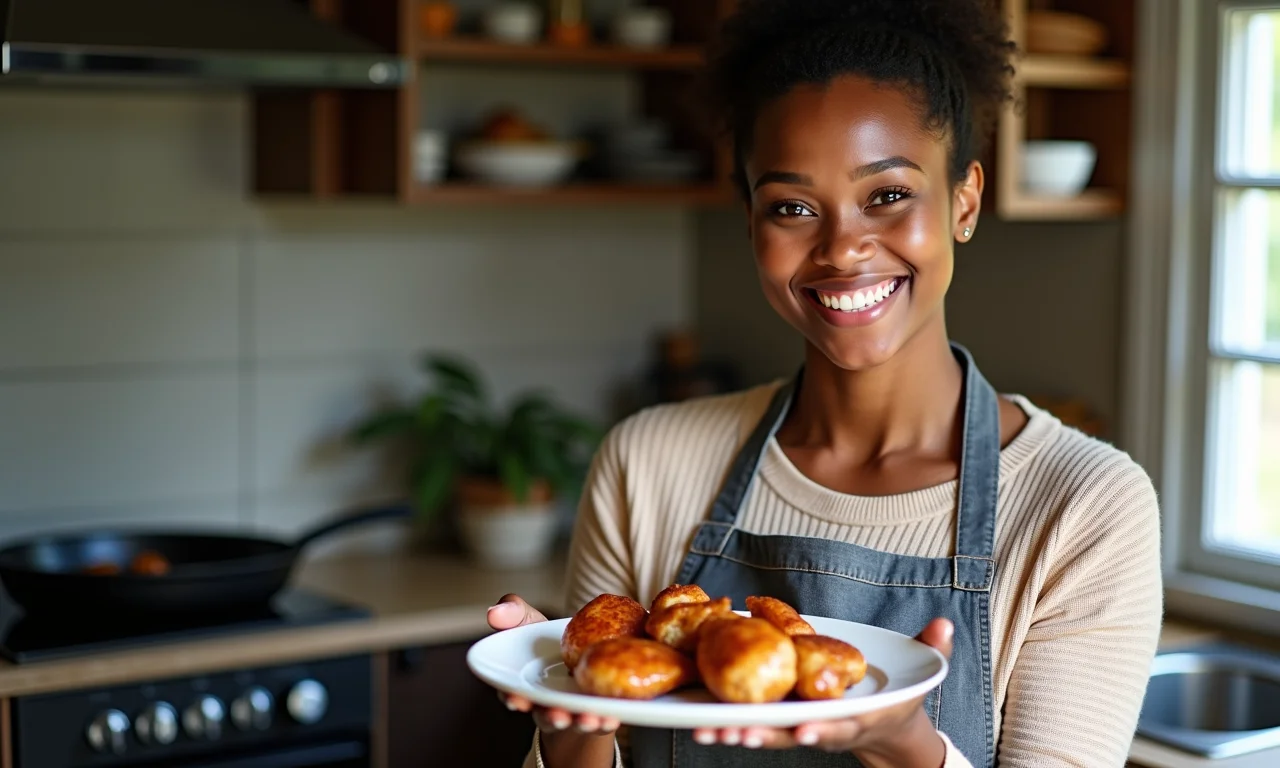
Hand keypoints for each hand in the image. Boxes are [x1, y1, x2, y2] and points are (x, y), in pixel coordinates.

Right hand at [487, 594, 618, 767]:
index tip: (514, 699)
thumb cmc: (550, 642)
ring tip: (587, 718)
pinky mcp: (598, 715)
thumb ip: (513, 614)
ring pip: (573, 722)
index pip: (512, 695)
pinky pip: (601, 722)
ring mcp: (572, 712)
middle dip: (549, 717)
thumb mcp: (531, 622)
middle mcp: (547, 704)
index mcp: (525, 685)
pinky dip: (605, 721)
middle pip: (544, 715)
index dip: (512, 698)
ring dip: (580, 722)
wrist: (584, 655)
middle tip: (556, 715)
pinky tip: (610, 716)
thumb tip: (493, 612)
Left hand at [691, 618, 953, 767]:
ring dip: (735, 733)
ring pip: (766, 733)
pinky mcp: (783, 720)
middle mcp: (826, 727)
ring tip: (705, 730)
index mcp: (859, 718)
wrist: (885, 727)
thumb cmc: (901, 695)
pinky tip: (699, 720)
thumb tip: (944, 623)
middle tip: (736, 733)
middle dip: (765, 736)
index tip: (807, 731)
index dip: (824, 730)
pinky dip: (729, 724)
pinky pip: (754, 723)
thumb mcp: (920, 673)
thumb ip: (930, 648)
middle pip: (793, 736)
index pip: (841, 727)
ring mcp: (802, 726)